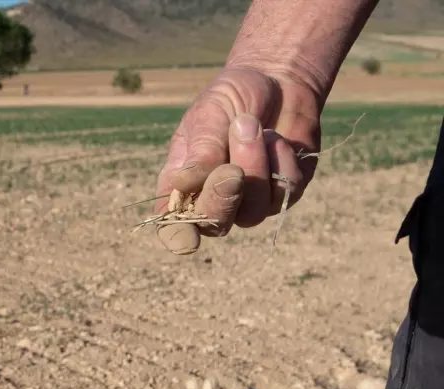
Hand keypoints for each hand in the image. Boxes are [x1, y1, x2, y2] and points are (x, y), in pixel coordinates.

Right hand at [154, 66, 322, 254]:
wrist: (276, 79)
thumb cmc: (231, 96)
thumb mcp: (209, 114)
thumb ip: (201, 150)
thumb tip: (182, 183)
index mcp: (181, 184)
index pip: (174, 226)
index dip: (179, 237)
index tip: (189, 239)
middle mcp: (213, 198)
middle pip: (214, 225)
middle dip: (223, 198)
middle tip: (231, 169)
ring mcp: (249, 200)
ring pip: (253, 211)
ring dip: (255, 166)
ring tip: (251, 125)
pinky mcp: (282, 193)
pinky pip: (284, 191)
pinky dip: (281, 160)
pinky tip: (276, 137)